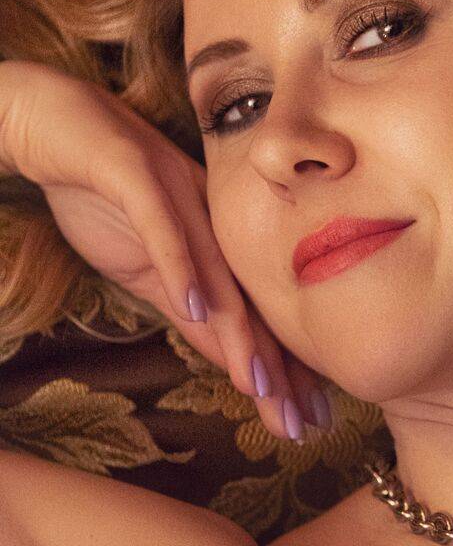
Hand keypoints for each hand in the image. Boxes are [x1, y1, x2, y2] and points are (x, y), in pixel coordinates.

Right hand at [0, 60, 328, 441]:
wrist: (51, 121)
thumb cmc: (102, 193)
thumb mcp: (145, 265)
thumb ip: (186, 305)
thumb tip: (227, 358)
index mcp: (218, 242)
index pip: (255, 317)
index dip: (283, 370)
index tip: (307, 421)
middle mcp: (211, 219)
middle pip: (250, 304)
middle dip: (279, 369)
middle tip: (302, 424)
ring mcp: (179, 194)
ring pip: (217, 272)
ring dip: (240, 332)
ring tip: (263, 384)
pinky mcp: (137, 172)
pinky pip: (164, 225)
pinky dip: (180, 267)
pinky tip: (195, 307)